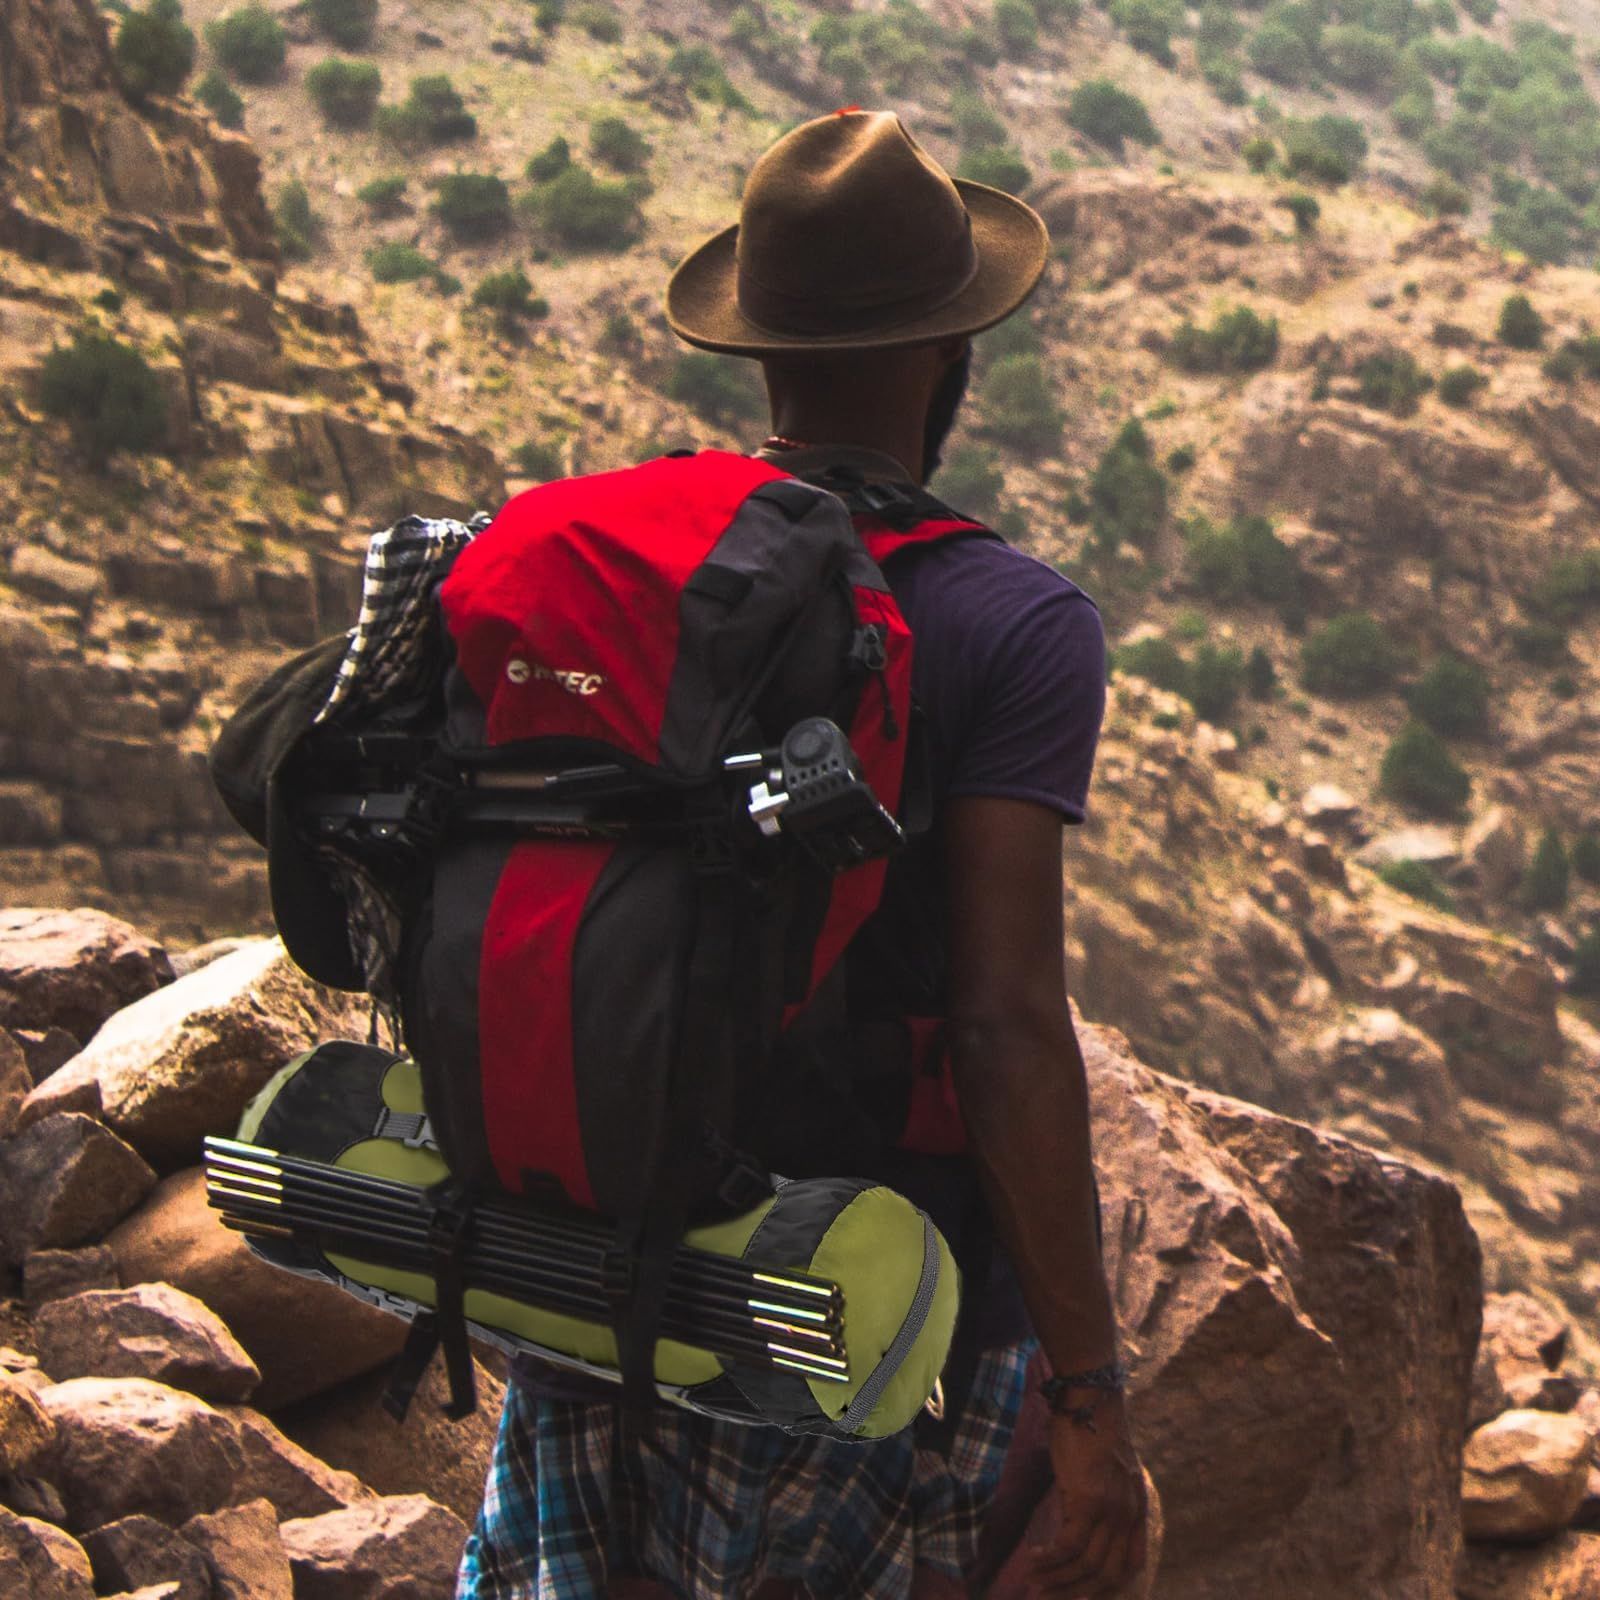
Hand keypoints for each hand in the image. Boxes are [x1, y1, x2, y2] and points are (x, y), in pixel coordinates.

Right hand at [1029, 1391, 1147, 1596]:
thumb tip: (1076, 1521)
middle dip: (1077, 1593)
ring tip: (1033, 1582)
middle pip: (1107, 1575)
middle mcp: (1127, 1515)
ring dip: (1057, 1580)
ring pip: (1086, 1565)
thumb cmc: (1091, 1426)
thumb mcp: (1104, 1470)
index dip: (1106, 1587)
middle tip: (1048, 1597)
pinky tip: (1033, 1559)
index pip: (1129, 1566)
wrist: (1090, 1397)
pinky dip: (1049, 1559)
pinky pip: (1068, 1546)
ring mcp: (1109, 1510)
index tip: (1079, 1594)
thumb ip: (1100, 1499)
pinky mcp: (1087, 1500)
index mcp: (1135, 1510)